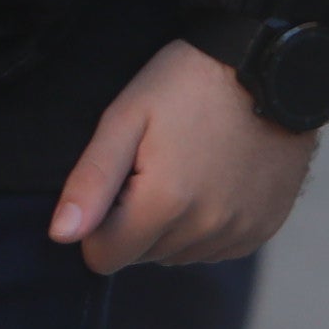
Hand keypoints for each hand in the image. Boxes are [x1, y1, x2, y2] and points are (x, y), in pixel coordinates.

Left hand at [50, 39, 315, 272]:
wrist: (267, 71)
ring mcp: (240, 233)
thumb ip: (91, 181)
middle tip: (148, 166)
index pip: (104, 257)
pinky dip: (201, 228)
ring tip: (178, 169)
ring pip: (176, 255)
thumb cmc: (185, 86)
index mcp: (166, 203)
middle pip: (140, 255)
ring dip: (167, 226)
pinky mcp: (263, 230)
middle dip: (131, 221)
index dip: (95, 224)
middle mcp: (206, 230)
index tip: (112, 183)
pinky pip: (213, 249)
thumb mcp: (125, 118)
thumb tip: (61, 235)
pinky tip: (207, 184)